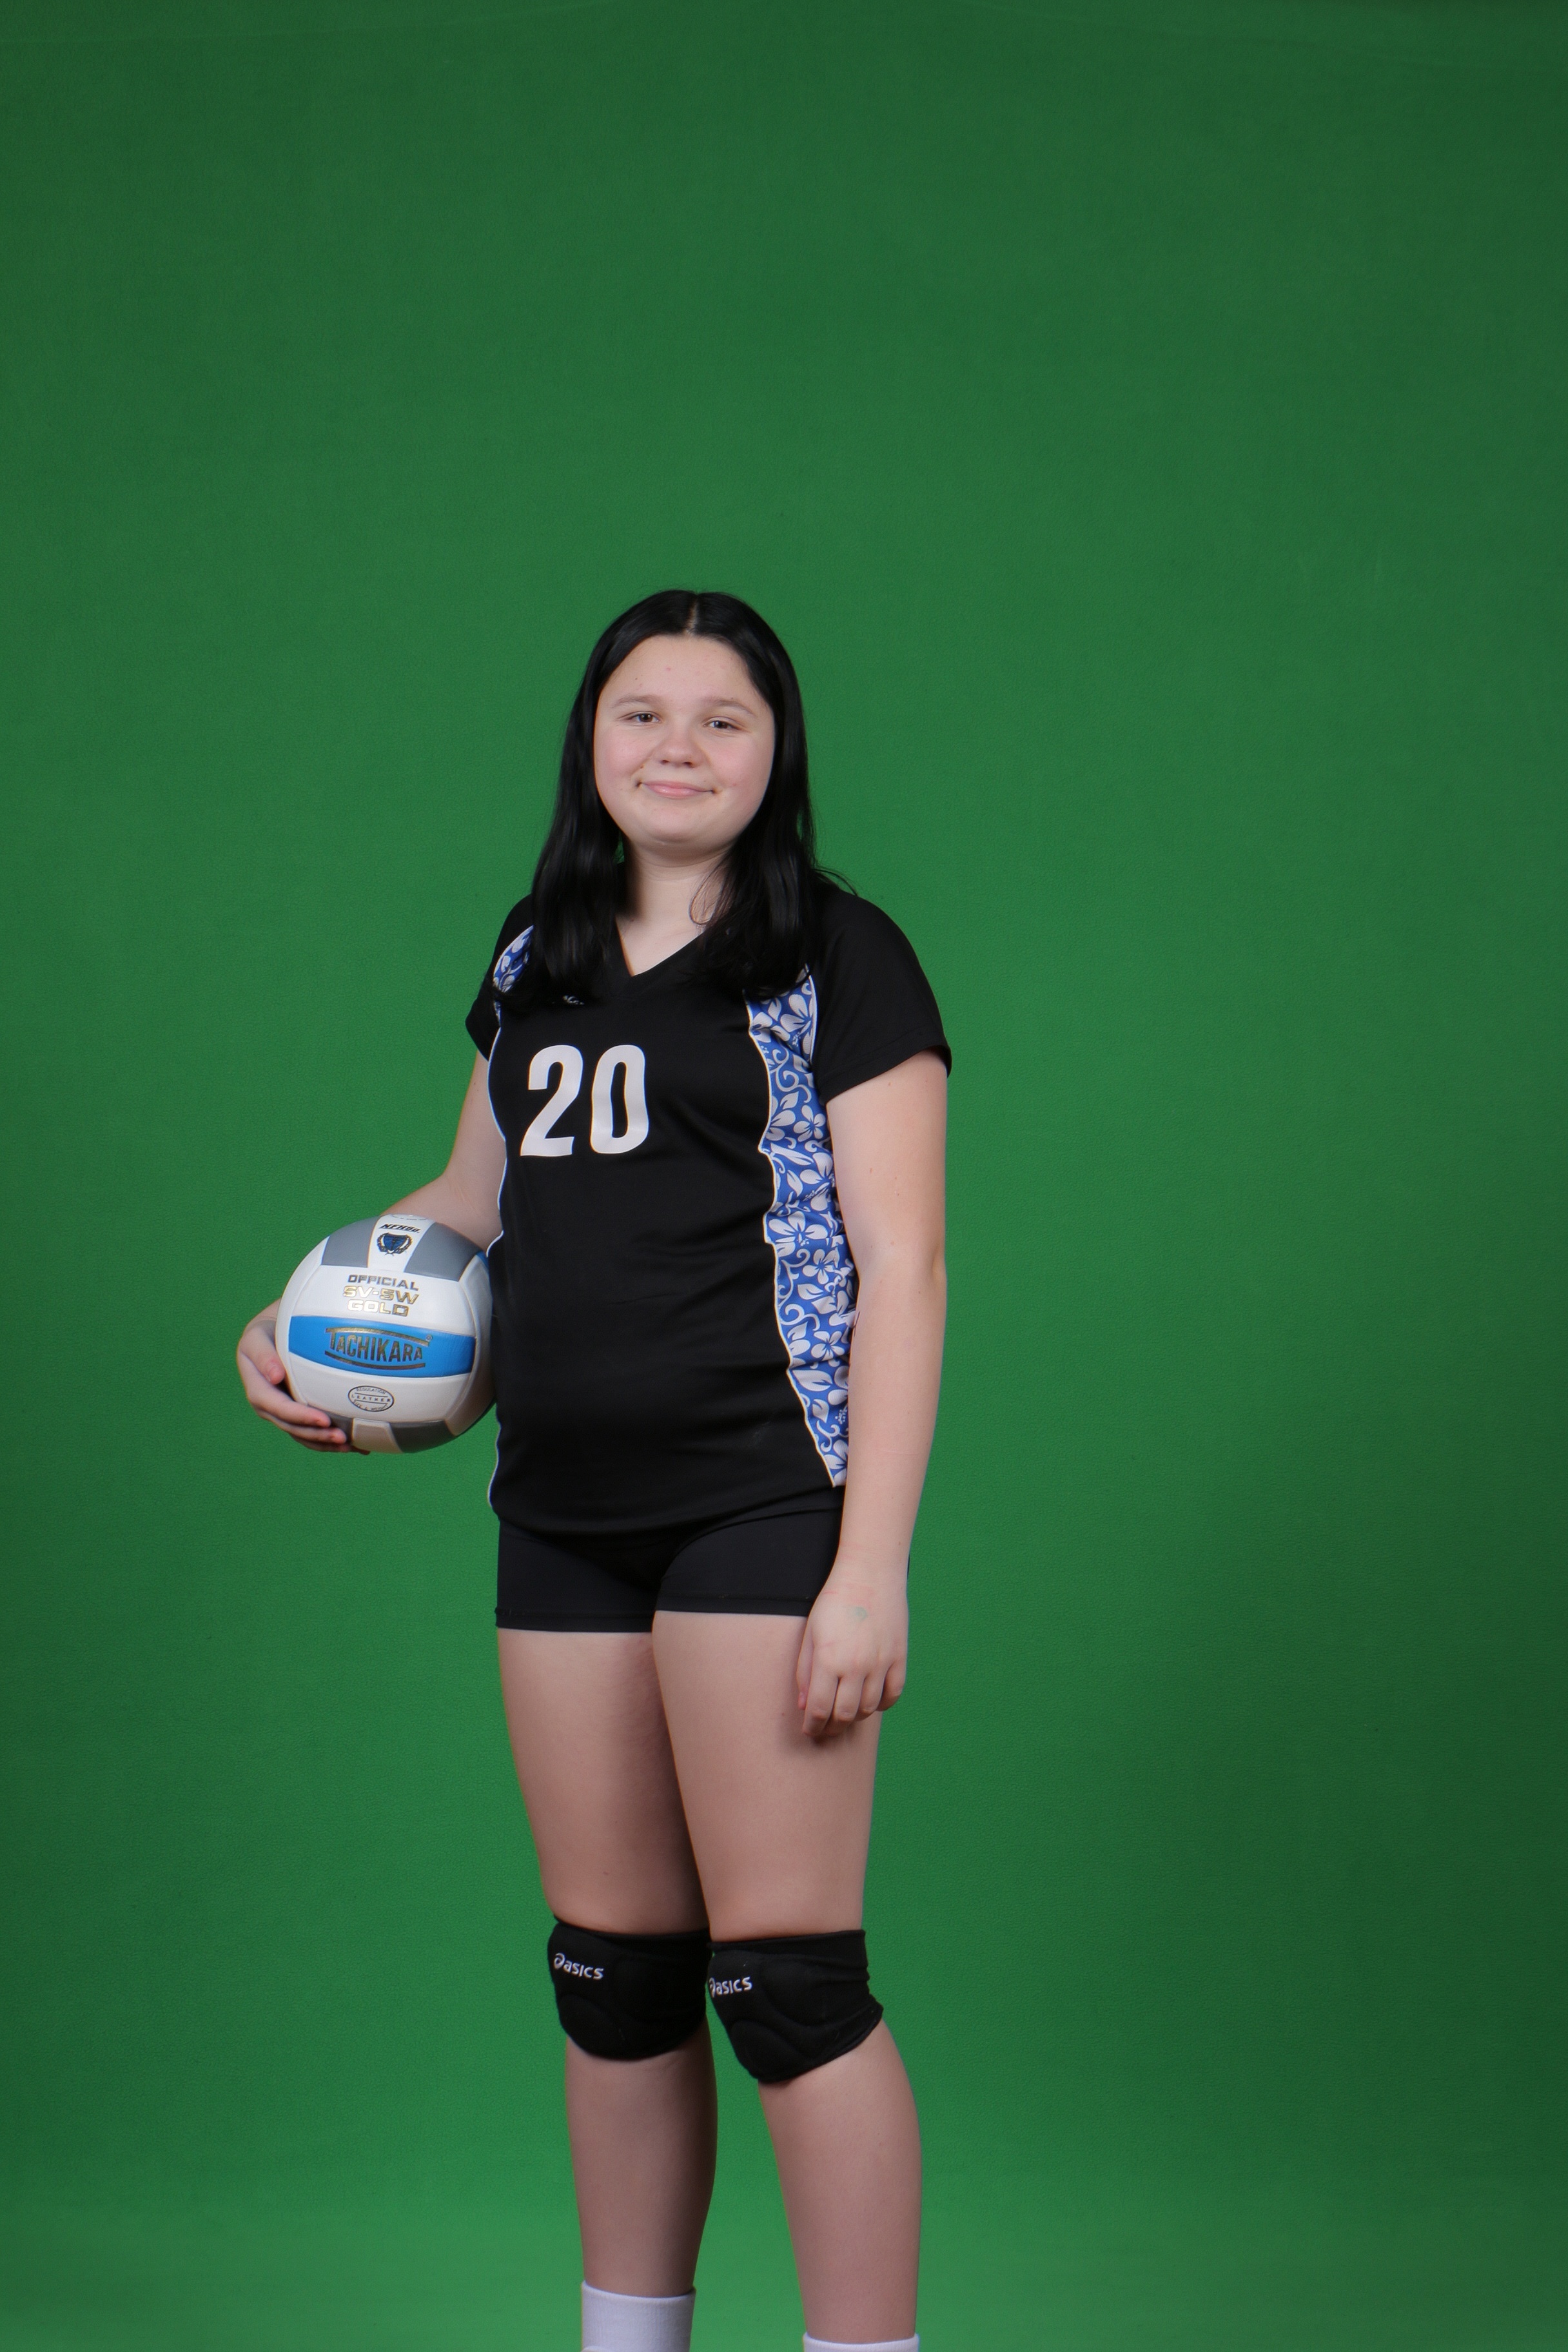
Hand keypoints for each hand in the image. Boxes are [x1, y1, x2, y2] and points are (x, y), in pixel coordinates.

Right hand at [236, 1306, 348, 1449]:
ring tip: (351, 1445)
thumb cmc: (265, 1334)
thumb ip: (263, 1355)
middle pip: (294, 1428)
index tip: (324, 1419)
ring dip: (326, 1443)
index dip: (301, 1417)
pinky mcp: (297, 1414)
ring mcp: (283, 1414)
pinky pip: (312, 1431)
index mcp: (259, 1392)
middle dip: (318, 1435)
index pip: (280, 1409)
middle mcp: (270, 1408)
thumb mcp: (256, 1338)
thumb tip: (275, 1376)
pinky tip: (354, 1443)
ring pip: (304, 1435)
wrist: (270, 1336)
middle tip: (343, 1438)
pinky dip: (330, 1439)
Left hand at [795, 1564, 907, 1738]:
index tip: (809, 1730)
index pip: (820, 1710)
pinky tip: (870, 1700)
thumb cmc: (834, 1601)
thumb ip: (805, 1671)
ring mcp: (881, 1663)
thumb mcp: (811, 1633)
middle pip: (845, 1715)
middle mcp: (856, 1666)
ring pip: (869, 1708)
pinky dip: (882, 1704)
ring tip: (845, 1712)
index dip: (813, 1726)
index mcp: (829, 1659)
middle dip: (832, 1728)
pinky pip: (893, 1695)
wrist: (870, 1573)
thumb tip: (805, 1705)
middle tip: (826, 1727)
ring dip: (855, 1716)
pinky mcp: (899, 1657)